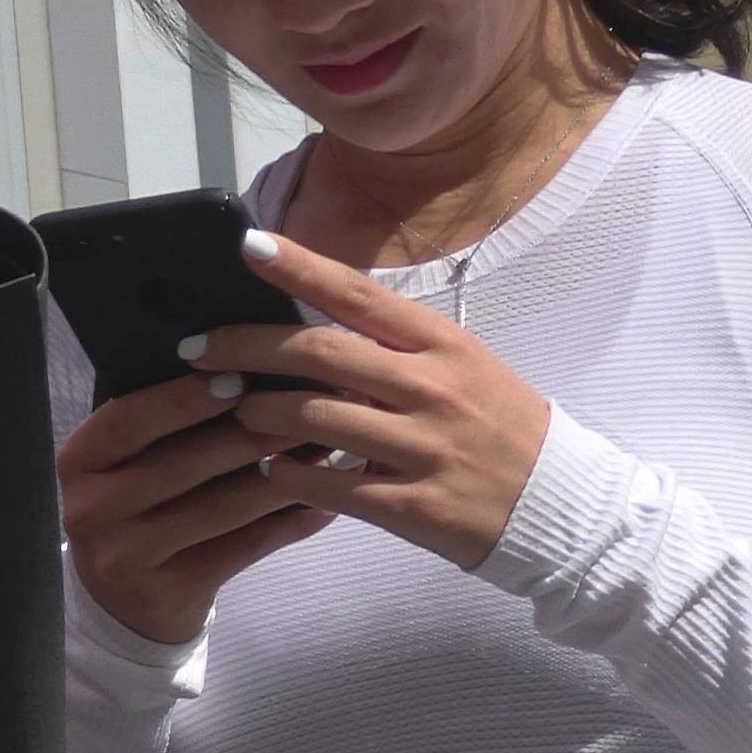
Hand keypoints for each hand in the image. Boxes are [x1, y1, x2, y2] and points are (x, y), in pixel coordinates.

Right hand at [58, 364, 334, 647]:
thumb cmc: (136, 511)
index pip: (128, 420)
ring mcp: (126, 556)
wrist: (123, 608)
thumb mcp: (126, 464)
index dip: (182, 399)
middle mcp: (92, 509)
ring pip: (218, 509)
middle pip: (179, 465)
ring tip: (324, 450)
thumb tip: (245, 367)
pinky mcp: (168, 593)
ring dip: (278, 477)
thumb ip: (161, 423)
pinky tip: (322, 504)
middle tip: (305, 409)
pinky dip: (286, 525)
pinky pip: (241, 550)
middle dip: (248, 435)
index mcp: (80, 461)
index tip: (238, 377)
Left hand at [177, 228, 556, 569]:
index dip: (297, 267)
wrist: (556, 502)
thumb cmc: (498, 426)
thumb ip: (392, 348)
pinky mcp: (415, 505)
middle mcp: (430, 387)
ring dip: (260, 416)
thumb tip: (311, 326)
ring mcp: (423, 448)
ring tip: (233, 413)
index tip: (245, 247)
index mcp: (440, 343)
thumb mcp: (460, 366)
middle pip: (319, 355)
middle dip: (244, 348)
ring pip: (316, 421)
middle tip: (195, 348)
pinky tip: (270, 470)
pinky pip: (333, 488)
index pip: (357, 294)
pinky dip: (291, 476)